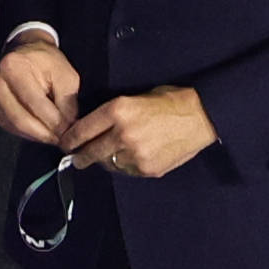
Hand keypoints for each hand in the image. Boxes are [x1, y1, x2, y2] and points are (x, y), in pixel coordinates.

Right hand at [0, 33, 80, 144]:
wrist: (27, 52)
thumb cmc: (47, 62)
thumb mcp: (66, 75)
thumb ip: (68, 102)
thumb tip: (67, 128)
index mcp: (13, 67)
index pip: (35, 104)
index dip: (54, 122)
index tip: (68, 131)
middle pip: (21, 119)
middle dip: (44, 134)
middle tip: (61, 139)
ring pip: (15, 127)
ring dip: (37, 135)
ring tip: (53, 135)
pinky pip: (10, 127)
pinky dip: (28, 133)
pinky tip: (41, 130)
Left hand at [61, 86, 215, 178]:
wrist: (203, 116)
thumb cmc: (171, 101)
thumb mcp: (137, 97)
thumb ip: (114, 113)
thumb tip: (94, 127)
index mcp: (118, 110)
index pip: (81, 130)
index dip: (69, 140)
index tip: (65, 143)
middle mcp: (122, 134)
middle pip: (89, 152)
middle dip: (80, 156)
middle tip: (76, 157)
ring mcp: (135, 154)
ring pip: (106, 164)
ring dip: (102, 161)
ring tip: (102, 157)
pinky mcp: (147, 169)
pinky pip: (125, 171)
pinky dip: (123, 166)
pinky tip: (128, 158)